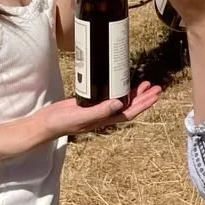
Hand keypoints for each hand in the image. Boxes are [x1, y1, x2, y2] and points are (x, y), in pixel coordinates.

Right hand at [41, 81, 161, 140]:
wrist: (48, 122)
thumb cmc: (64, 122)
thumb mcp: (83, 116)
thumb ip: (100, 111)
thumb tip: (120, 104)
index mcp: (105, 119)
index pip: (130, 112)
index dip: (144, 104)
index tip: (155, 95)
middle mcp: (104, 114)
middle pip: (129, 105)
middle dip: (144, 97)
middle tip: (157, 87)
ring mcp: (98, 108)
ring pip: (121, 100)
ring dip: (134, 93)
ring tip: (145, 84)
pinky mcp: (90, 101)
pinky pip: (109, 95)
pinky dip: (118, 89)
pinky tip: (120, 82)